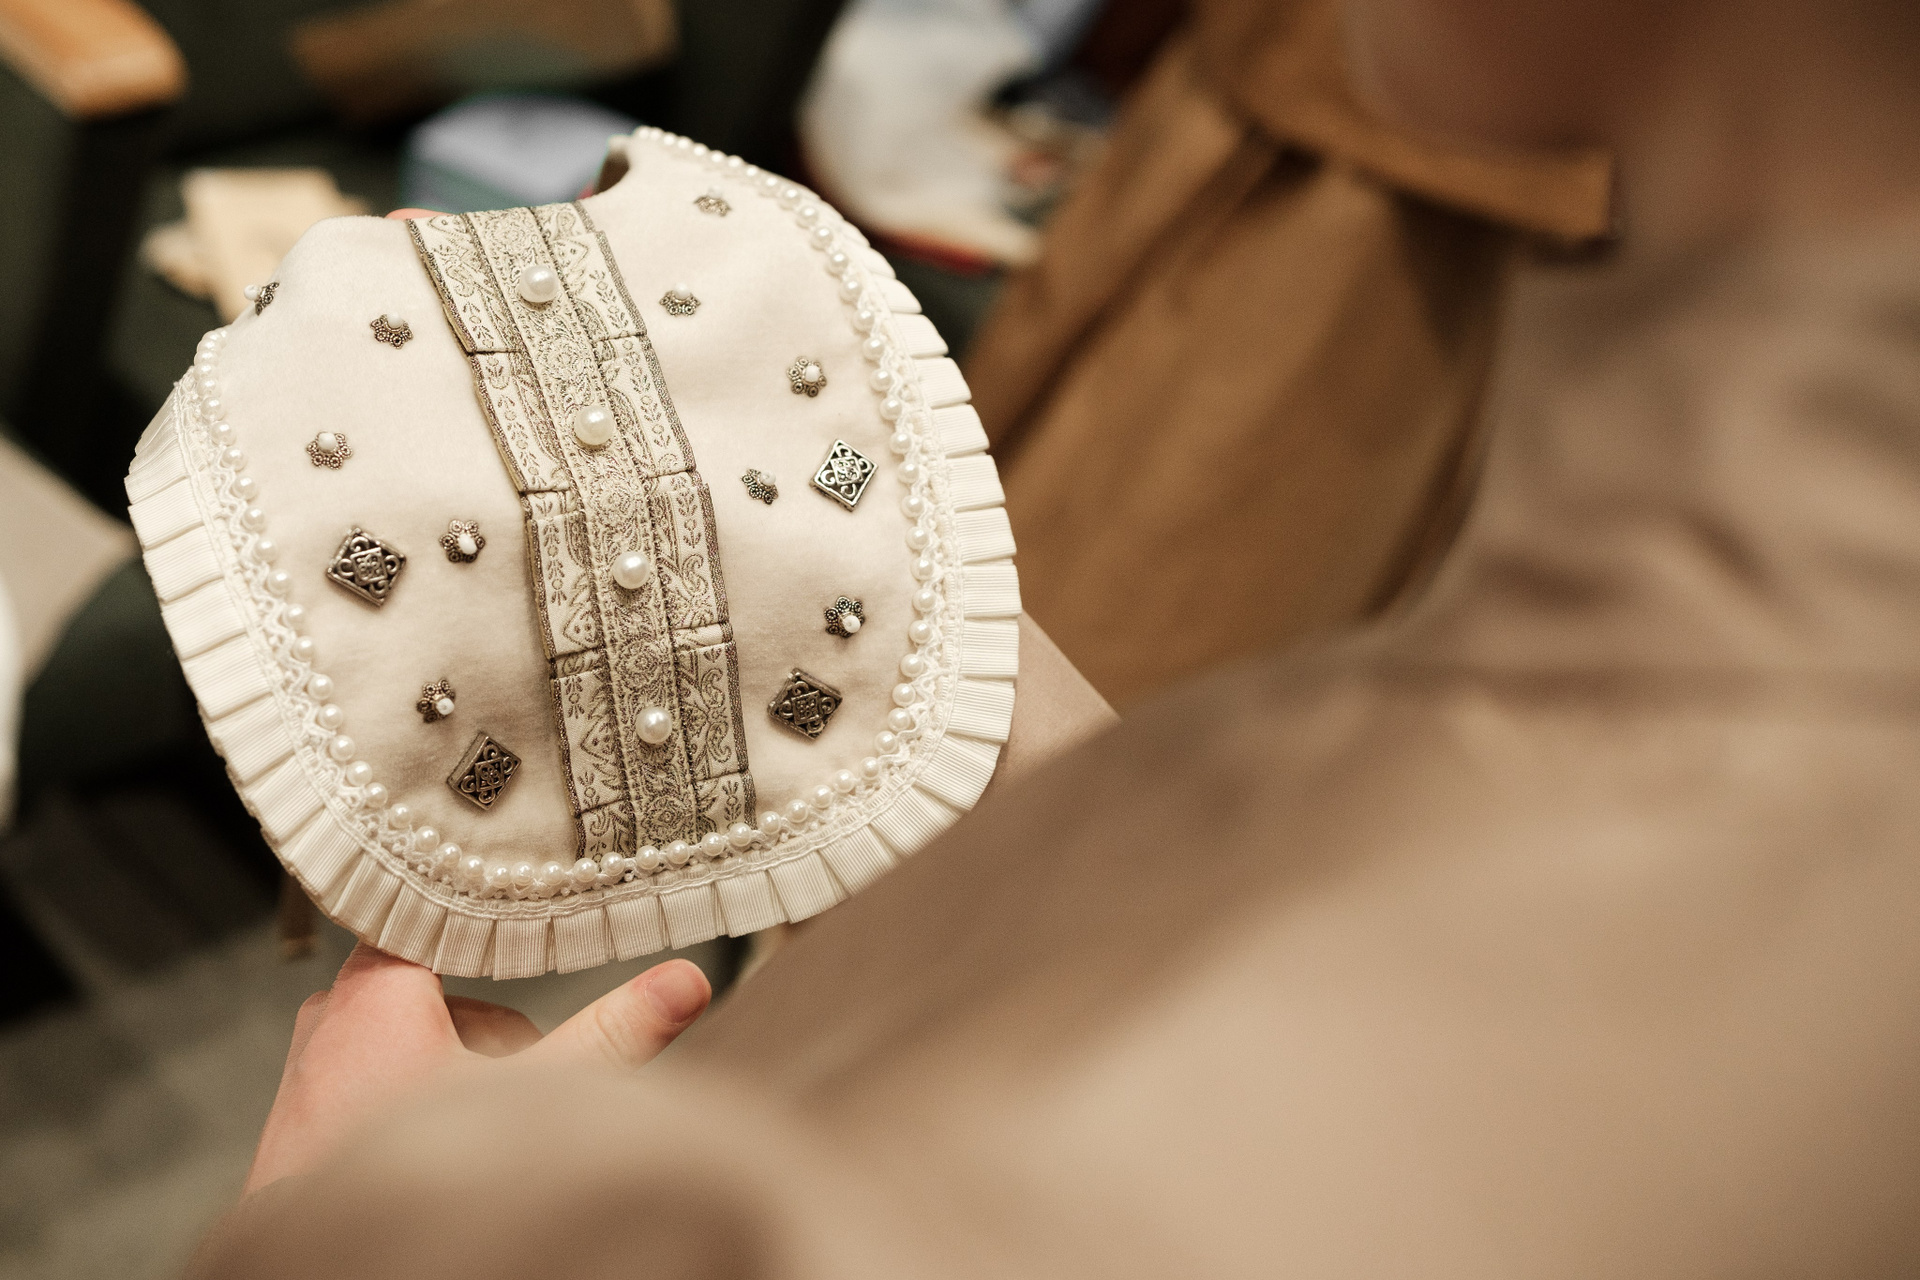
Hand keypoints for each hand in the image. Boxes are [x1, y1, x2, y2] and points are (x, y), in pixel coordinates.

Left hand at [245, 942, 709, 1193]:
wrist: (338, 1276)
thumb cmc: (410, 1186)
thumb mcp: (537, 1098)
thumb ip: (612, 1035)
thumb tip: (681, 984)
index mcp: (374, 990)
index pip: (444, 909)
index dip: (502, 922)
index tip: (544, 930)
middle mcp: (331, 1018)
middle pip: (446, 988)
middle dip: (496, 1033)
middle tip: (529, 1077)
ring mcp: (314, 1069)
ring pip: (416, 1039)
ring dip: (462, 1074)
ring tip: (486, 1127)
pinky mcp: (309, 1117)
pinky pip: (381, 1081)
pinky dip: (420, 1104)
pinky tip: (447, 1149)